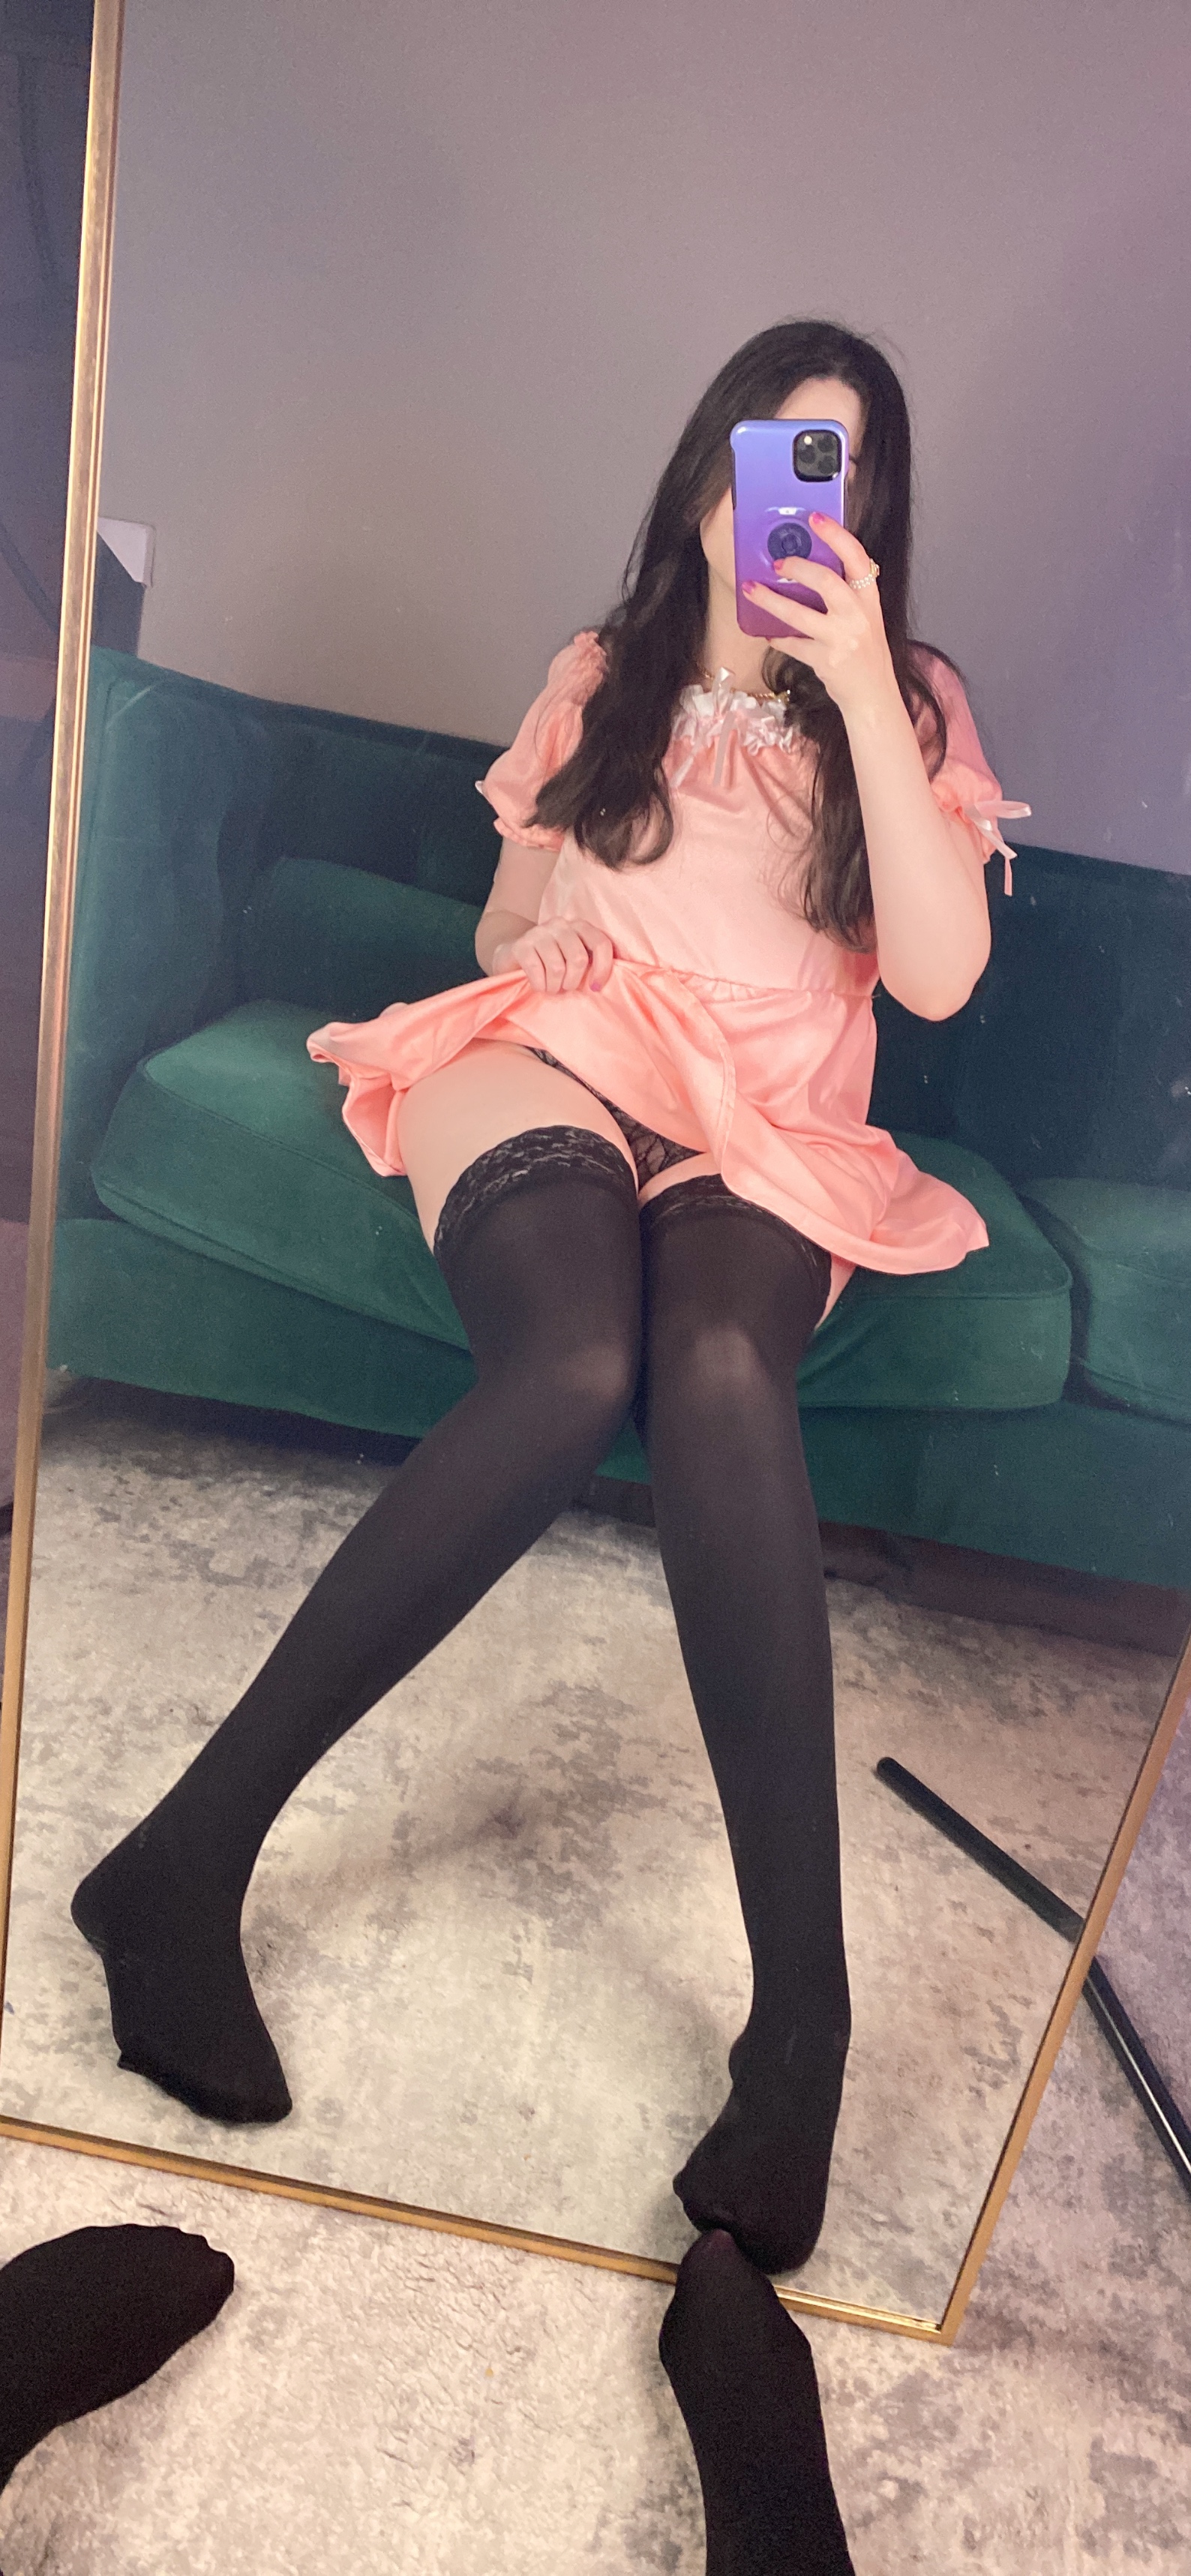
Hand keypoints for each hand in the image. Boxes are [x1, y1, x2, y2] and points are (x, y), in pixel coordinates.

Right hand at [491, 915, 614, 993]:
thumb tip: (603, 982)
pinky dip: (539, 985)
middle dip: (573, 981)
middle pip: (579, 959)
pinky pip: (536, 970)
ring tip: (551, 988)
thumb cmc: (550, 963)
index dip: (602, 969)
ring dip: (554, 986)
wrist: (512, 957)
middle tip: (565, 988)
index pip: (601, 944)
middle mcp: (560, 924)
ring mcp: (539, 932)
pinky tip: (538, 986)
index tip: (595, 988)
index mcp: (579, 926)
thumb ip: (591, 962)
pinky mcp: (521, 944)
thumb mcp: (573, 959)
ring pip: (557, 968)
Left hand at [742, 518, 895, 718]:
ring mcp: (841, 639)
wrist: (874, 696)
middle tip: (777, 563)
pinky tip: (768, 632)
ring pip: (799, 614)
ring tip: (751, 589)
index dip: (836, 534)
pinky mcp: (825, 661)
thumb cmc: (865, 652)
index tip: (815, 517)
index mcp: (869, 598)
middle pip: (826, 581)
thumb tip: (810, 567)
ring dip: (771, 600)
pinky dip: (778, 637)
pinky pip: (793, 645)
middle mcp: (858, 615)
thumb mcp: (865, 616)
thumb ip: (846, 593)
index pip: (856, 557)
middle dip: (798, 567)